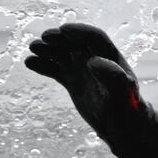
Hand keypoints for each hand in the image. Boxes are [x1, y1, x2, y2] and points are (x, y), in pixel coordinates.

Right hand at [26, 23, 157, 157]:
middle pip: (74, 42)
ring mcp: (82, 70)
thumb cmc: (127, 111)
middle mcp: (95, 60)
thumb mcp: (122, 95)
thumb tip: (94, 62)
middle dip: (59, 38)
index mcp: (112, 58)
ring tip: (33, 48)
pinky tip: (30, 63)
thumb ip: (113, 77)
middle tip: (43, 39)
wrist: (123, 128)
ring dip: (47, 48)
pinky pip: (55, 69)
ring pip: (62, 54)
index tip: (63, 30)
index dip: (80, 31)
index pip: (95, 38)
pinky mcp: (73, 81)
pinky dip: (43, 65)